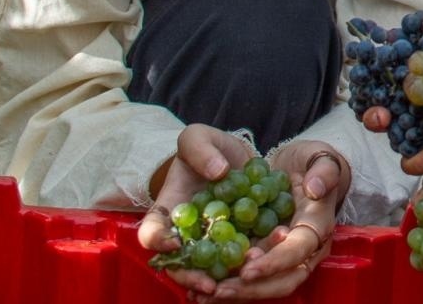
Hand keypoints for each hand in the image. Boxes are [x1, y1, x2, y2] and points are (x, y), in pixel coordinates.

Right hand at [137, 125, 255, 295]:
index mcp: (168, 212)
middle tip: (211, 284)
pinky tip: (271, 252)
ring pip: (215, 268)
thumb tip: (217, 172)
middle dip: (194, 277)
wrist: (234, 157)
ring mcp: (215, 242)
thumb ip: (200, 148)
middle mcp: (188, 235)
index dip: (158, 241)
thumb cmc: (206, 149)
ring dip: (228, 275)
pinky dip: (256, 258)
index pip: (151, 233)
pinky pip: (246, 254)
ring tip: (247, 270)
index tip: (173, 243)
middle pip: (182, 265)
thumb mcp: (197, 137)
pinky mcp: (242, 240)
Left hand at [202, 143, 346, 299]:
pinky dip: (230, 286)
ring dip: (237, 293)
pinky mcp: (267, 256)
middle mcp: (305, 249)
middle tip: (219, 290)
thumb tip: (315, 188)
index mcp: (318, 226)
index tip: (247, 269)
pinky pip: (251, 279)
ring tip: (205, 295)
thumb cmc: (310, 162)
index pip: (298, 251)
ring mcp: (285, 256)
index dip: (274, 263)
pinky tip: (202, 290)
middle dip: (252, 289)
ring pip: (266, 286)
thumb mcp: (319, 156)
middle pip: (284, 281)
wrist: (300, 169)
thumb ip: (324, 170)